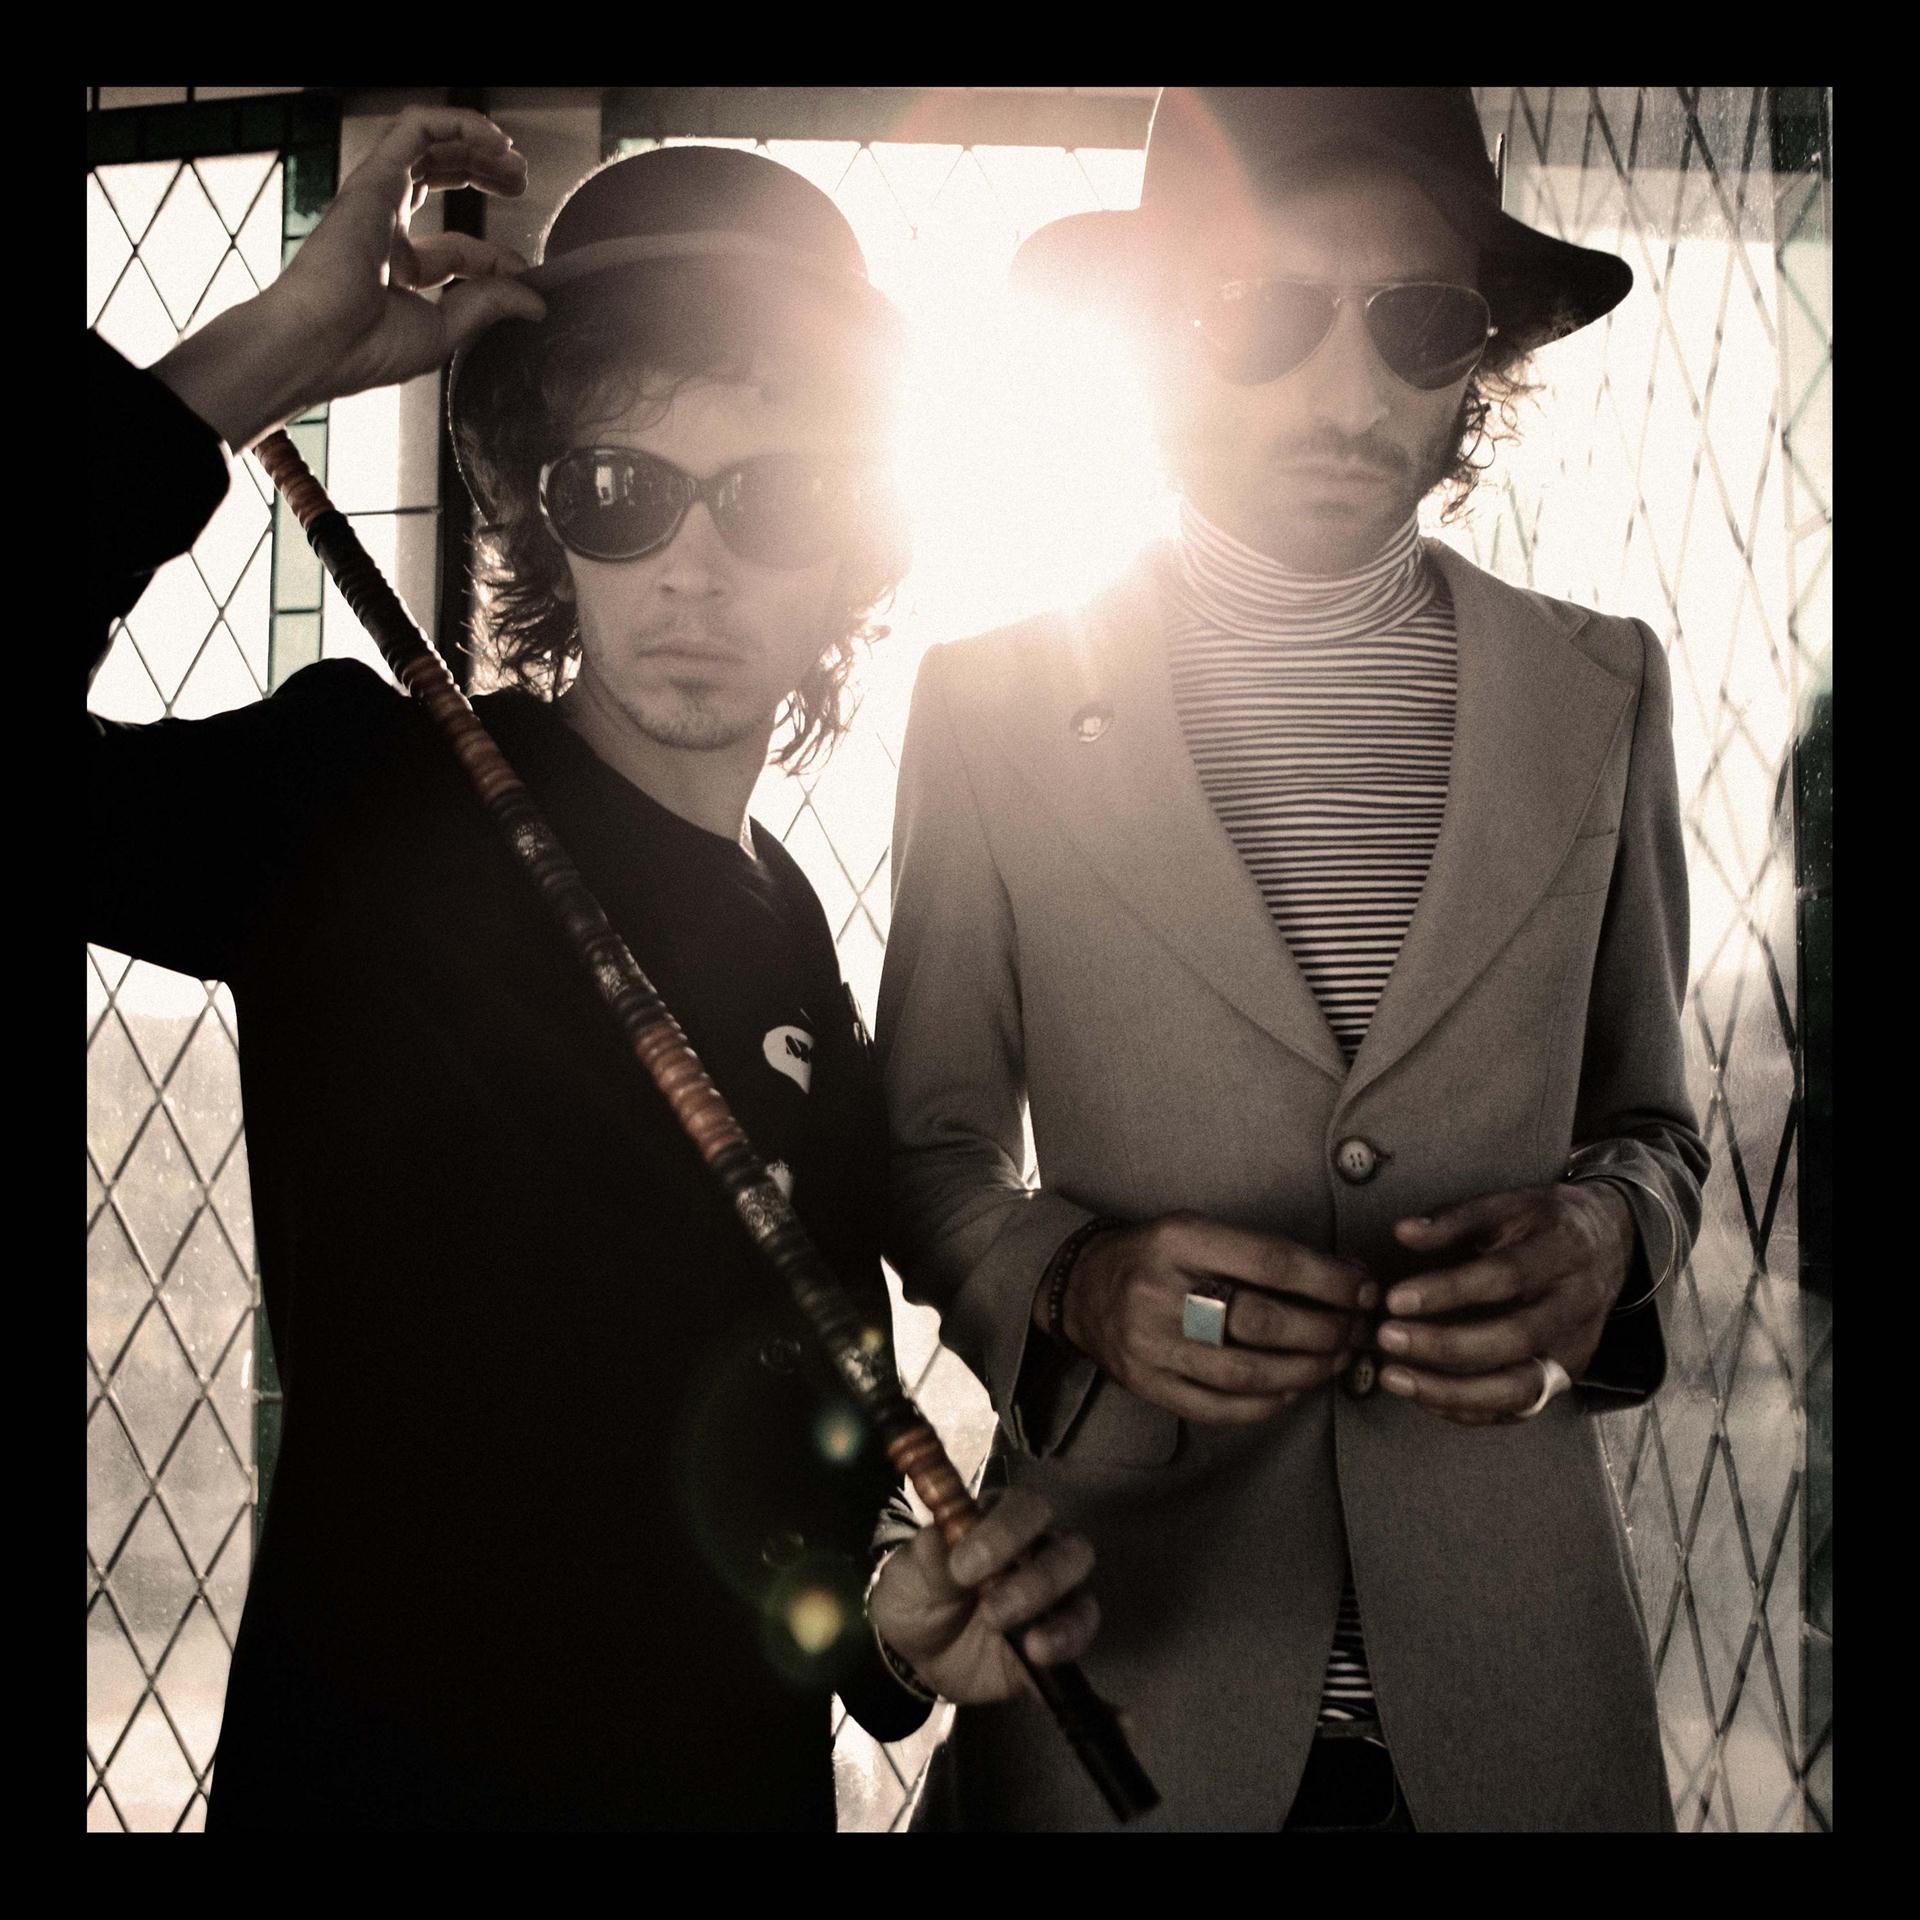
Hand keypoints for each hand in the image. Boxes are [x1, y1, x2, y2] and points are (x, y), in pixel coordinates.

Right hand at [153, 106, 545, 448]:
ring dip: (475, 144)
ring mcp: (377, 199)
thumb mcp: (445, 328)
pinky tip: (493, 139)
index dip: (493, 255)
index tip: (521, 271)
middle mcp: (384, 227)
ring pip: (427, 146)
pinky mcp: (374, 177)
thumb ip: (489, 306)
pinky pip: (415, 129)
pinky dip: (456, 124)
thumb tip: (535, 301)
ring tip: (513, 158)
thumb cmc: (365, 349)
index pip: (456, 248)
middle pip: (438, 178)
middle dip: (483, 173)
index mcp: (396, 267)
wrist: (321, 344)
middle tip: (519, 181)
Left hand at [867, 1489, 1098, 1703]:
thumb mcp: (908, 1576)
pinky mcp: (1059, 1636)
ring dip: (1049, 1606)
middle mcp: (1037, 1548)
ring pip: (1079, 1585)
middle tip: (991, 1609)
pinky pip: (1081, 1633)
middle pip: (1069, 1544)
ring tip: (1011, 1633)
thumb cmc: (917, 1594)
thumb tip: (938, 1540)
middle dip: (1037, 1577)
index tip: (964, 1567)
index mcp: (999, 1518)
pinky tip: (1036, 1654)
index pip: (1023, 1507)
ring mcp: (1054, 1593)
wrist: (917, 1655)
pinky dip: (1066, 1642)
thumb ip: (927, 1558)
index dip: (1003, 1532)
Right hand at [1057, 1212, 1374, 1424]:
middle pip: (1262, 1321)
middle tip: (1356, 1329)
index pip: (1270, 1261)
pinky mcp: (1148, 1385)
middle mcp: (1160, 1292)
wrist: (1080, 1288)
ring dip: (1306, 1370)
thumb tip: (1344, 1278)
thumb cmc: (1155, 1255)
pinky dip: (1268, 1403)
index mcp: (1177, 1240)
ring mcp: (1151, 1345)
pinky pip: (1219, 1408)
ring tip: (1337, 1360)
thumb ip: (1259, 1253)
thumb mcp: (1196, 1229)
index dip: (1327, 1280)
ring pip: (1246, 1371)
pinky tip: (1294, 1389)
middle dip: (1324, 1329)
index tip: (1363, 1289)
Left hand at [1374, 1183, 1636, 1425]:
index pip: (1505, 1277)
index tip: (1395, 1298)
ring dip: (1452, 1392)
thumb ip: (1455, 1218)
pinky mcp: (1566, 1378)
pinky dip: (1469, 1410)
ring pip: (1521, 1389)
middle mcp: (1574, 1308)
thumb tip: (1402, 1232)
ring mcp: (1574, 1350)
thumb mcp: (1509, 1204)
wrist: (1610, 1246)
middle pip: (1513, 1339)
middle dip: (1444, 1346)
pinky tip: (1424, 1396)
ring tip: (1395, 1378)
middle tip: (1387, 1338)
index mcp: (1561, 1254)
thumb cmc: (1546, 1223)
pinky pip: (1519, 1411)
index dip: (1449, 1291)